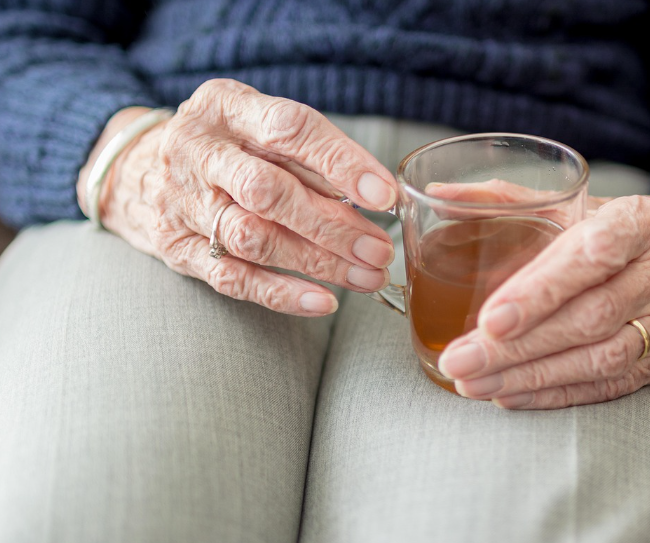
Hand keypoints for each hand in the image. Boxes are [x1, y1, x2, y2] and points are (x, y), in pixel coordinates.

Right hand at [77, 79, 397, 315]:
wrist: (133, 170)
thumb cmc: (222, 146)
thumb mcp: (255, 124)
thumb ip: (307, 154)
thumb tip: (375, 195)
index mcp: (224, 107)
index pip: (289, 129)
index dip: (341, 162)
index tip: (384, 194)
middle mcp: (197, 152)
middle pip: (269, 192)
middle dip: (333, 225)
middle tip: (380, 249)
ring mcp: (182, 204)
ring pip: (254, 239)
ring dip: (317, 262)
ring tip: (367, 276)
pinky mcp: (177, 249)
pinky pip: (232, 278)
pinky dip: (281, 293)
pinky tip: (323, 301)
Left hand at [438, 188, 649, 408]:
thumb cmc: (621, 225)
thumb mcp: (578, 201)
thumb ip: (508, 198)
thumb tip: (439, 194)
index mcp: (638, 224)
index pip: (592, 257)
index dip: (542, 290)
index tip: (491, 317)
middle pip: (588, 318)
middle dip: (518, 346)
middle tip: (461, 359)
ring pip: (598, 359)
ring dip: (530, 377)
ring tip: (473, 384)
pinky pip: (607, 386)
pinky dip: (554, 394)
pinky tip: (509, 396)